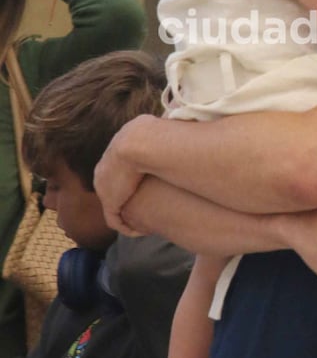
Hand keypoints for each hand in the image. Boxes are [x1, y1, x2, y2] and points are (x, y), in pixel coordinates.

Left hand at [93, 115, 155, 233]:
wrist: (140, 143)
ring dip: (126, 215)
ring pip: (114, 205)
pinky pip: (115, 220)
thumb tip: (173, 125)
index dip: (130, 181)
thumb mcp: (154, 129)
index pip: (117, 170)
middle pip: (111, 188)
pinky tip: (140, 232)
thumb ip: (159, 131)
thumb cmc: (153, 133)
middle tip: (142, 208)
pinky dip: (126, 228)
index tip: (145, 189)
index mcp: (112, 152)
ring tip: (142, 223)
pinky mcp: (110, 202)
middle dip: (124, 199)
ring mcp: (104, 187)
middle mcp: (103, 171)